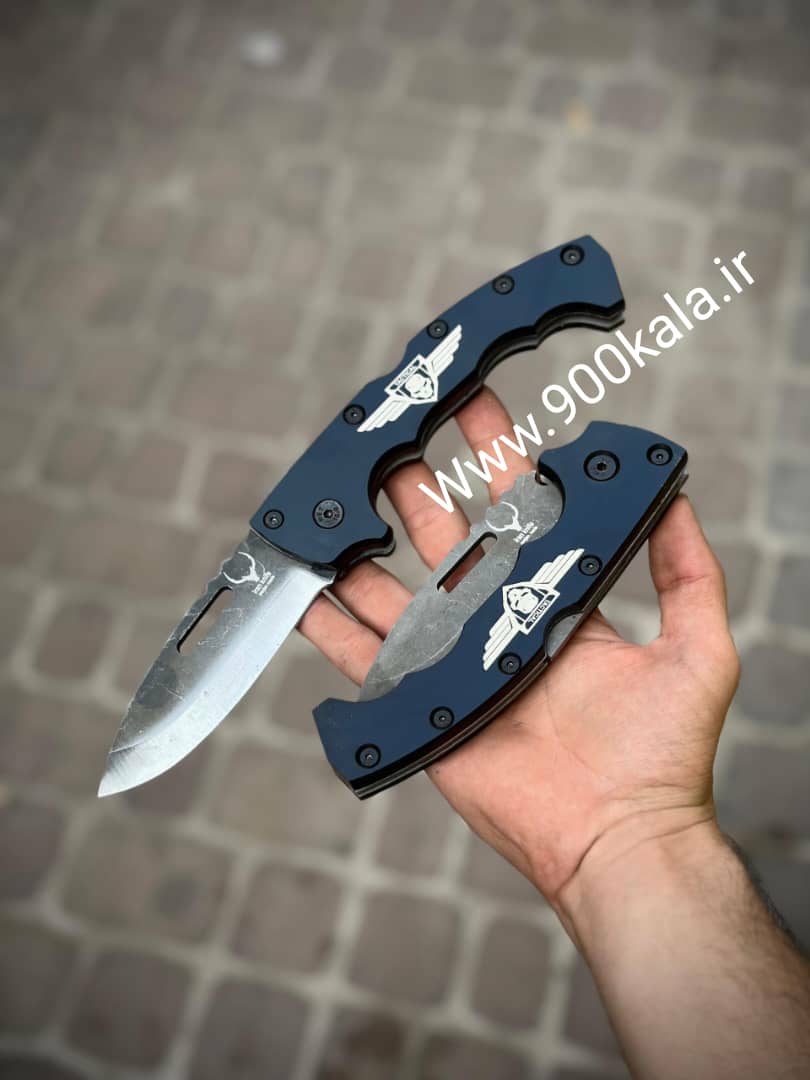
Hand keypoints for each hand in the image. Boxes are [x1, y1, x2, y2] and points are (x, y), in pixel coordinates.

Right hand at [299, 390, 739, 915]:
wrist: (615, 837)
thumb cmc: (661, 754)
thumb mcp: (697, 650)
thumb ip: (688, 570)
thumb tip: (676, 493)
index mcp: (552, 597)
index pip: (515, 508)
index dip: (492, 454)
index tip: (469, 402)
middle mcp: (496, 619)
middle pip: (442, 537)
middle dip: (413, 485)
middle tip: (385, 438)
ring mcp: (453, 660)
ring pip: (392, 591)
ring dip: (362, 550)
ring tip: (331, 505)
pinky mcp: (420, 704)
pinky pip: (363, 660)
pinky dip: (328, 628)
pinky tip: (303, 594)